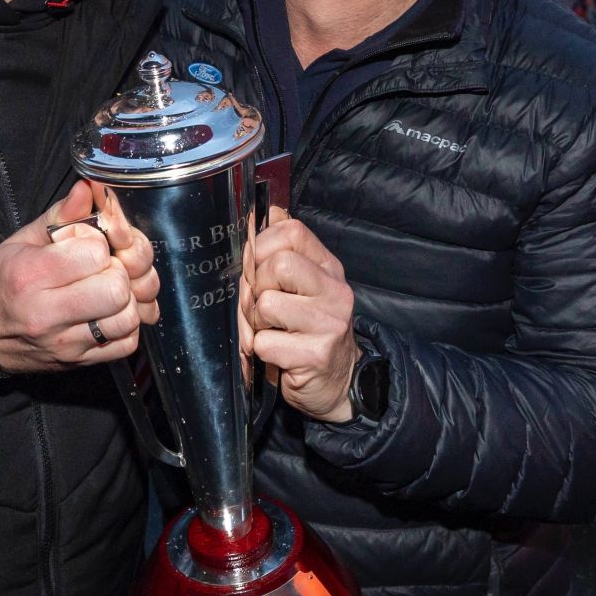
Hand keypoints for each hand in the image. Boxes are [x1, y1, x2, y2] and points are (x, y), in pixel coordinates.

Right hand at [0, 181, 155, 372]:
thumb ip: (60, 215)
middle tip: (104, 269)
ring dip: (127, 300)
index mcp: (31, 275)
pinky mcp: (79, 362)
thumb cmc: (0, 281)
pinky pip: (126, 344)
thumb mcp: (21, 241)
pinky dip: (127, 326)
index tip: (87, 246)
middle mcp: (48, 313)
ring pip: (127, 318)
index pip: (95, 253)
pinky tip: (111, 313)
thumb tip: (89, 189)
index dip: (99, 243)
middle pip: (116, 288)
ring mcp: (65, 343)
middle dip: (118, 272)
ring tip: (109, 290)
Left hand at [240, 209, 356, 422]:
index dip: (262, 245)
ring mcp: (328, 323)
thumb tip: (264, 212)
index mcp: (329, 269)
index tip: (256, 267)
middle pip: (277, 265)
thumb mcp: (304, 287)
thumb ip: (285, 252)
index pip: (292, 232)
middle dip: (256, 288)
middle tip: (262, 308)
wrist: (339, 383)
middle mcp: (335, 292)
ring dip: (255, 322)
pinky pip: (264, 342)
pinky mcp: (315, 355)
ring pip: (266, 304)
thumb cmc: (310, 331)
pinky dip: (260, 350)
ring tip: (269, 332)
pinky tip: (276, 355)